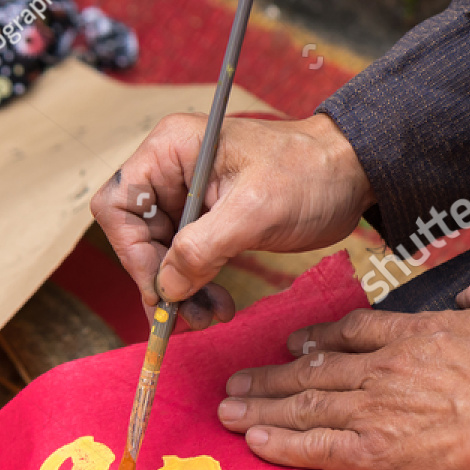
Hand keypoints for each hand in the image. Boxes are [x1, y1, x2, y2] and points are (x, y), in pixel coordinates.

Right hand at [91, 113, 372, 331]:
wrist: (350, 174)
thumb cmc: (308, 174)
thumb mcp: (255, 211)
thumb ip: (203, 247)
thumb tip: (166, 288)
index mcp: (171, 150)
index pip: (119, 206)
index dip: (132, 253)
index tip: (161, 289)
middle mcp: (171, 171)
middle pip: (137, 238)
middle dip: (161, 282)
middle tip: (186, 319)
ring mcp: (188, 197)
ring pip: (161, 257)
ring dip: (180, 294)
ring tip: (209, 317)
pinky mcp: (207, 221)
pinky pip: (186, 263)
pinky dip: (198, 289)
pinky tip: (219, 306)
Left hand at [214, 264, 469, 469]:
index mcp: (415, 336)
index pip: (354, 333)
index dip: (319, 337)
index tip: (293, 343)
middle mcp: (383, 371)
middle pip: (314, 371)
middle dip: (271, 378)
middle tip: (237, 382)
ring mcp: (373, 412)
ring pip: (304, 406)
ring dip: (263, 409)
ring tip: (228, 410)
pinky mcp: (372, 454)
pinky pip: (315, 448)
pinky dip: (282, 445)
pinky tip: (254, 442)